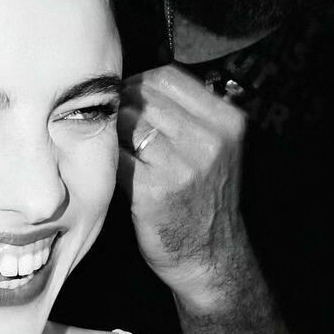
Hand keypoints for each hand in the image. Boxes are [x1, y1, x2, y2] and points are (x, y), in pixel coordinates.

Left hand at [117, 66, 246, 305]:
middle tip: (112, 125)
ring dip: (112, 132)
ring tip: (112, 146)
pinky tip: (109, 168)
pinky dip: (107, 159)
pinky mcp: (153, 190)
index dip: (138, 83)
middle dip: (121, 107)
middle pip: (143, 97)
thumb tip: (132, 85)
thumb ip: (185, 115)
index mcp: (226, 121)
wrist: (210, 257)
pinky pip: (116, 157)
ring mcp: (182, 165)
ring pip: (126, 123)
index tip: (126, 99)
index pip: (167, 76)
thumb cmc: (203, 199)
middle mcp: (208, 139)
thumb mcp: (213, 148)